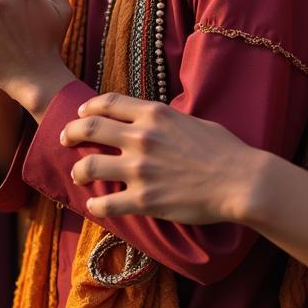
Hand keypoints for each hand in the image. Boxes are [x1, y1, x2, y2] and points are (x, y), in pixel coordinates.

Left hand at [62, 93, 261, 223]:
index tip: (81, 114)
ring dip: (78, 170)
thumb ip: (165, 118)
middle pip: (89, 128)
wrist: (241, 182)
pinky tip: (94, 204)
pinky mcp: (144, 200)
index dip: (88, 108)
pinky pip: (106, 203)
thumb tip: (152, 119)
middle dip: (71, 133)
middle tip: (66, 140)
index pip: (107, 103)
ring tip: (78, 174)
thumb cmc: (225, 149)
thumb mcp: (191, 120)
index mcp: (154, 114)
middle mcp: (141, 138)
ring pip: (88, 166)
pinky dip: (95, 204)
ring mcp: (140, 170)